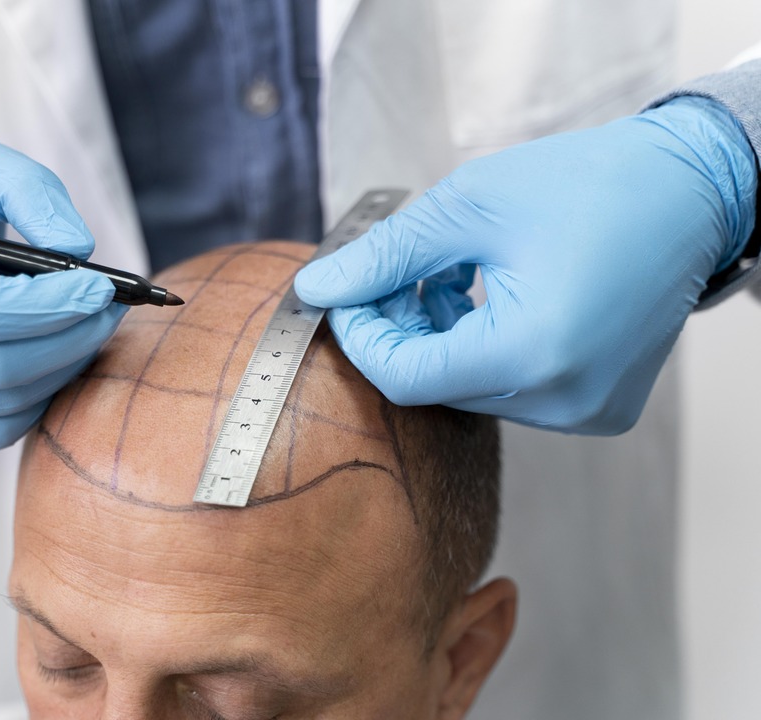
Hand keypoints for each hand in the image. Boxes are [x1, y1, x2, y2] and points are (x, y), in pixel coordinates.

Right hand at [0, 138, 126, 465]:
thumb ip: (25, 189)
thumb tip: (74, 247)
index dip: (45, 306)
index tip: (99, 289)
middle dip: (69, 339)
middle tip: (109, 311)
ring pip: (2, 407)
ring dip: (61, 369)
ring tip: (86, 331)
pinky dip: (36, 401)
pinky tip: (49, 363)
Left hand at [295, 97, 756, 433]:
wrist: (691, 190)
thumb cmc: (589, 185)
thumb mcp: (469, 207)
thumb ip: (385, 256)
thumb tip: (318, 288)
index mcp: (534, 353)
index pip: (406, 379)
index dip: (362, 338)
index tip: (347, 294)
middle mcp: (563, 401)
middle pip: (437, 386)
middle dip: (400, 330)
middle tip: (393, 274)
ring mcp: (585, 411)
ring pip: (470, 389)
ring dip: (440, 337)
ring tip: (445, 274)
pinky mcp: (597, 406)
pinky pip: (511, 389)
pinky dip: (481, 348)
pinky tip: (484, 296)